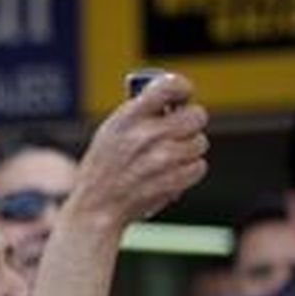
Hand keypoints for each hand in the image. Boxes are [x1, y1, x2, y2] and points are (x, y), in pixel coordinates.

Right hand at [69, 73, 208, 228]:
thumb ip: (140, 113)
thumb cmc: (104, 169)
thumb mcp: (111, 132)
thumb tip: (176, 103)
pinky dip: (188, 172)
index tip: (182, 96)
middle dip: (191, 124)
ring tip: (169, 159)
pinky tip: (171, 175)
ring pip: (200, 143)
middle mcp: (146, 135)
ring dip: (189, 151)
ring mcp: (161, 159)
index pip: (169, 86)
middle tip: (180, 132)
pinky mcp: (173, 181)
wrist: (95, 208)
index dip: (182, 88)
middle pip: (196, 115)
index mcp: (128, 117)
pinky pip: (198, 167)